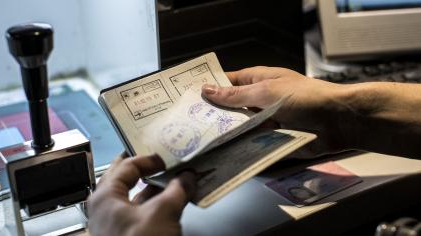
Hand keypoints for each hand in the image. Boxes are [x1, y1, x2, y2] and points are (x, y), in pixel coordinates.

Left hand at [88, 153, 195, 235]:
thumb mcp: (163, 213)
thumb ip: (177, 190)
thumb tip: (187, 177)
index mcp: (105, 197)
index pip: (128, 165)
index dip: (150, 158)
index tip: (168, 158)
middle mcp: (106, 208)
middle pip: (127, 179)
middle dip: (147, 169)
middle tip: (163, 161)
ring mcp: (115, 224)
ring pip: (136, 196)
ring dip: (155, 188)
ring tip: (174, 181)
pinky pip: (141, 212)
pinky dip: (156, 204)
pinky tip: (171, 203)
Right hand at [201, 66, 351, 156]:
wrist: (337, 122)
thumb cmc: (304, 98)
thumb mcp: (265, 92)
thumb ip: (235, 95)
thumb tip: (207, 89)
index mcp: (257, 80)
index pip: (226, 82)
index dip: (208, 88)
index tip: (187, 98)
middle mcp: (258, 100)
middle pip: (230, 107)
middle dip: (213, 114)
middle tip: (188, 124)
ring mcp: (265, 120)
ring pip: (239, 127)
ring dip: (225, 133)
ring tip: (198, 141)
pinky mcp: (271, 139)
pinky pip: (251, 143)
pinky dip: (239, 147)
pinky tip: (221, 154)